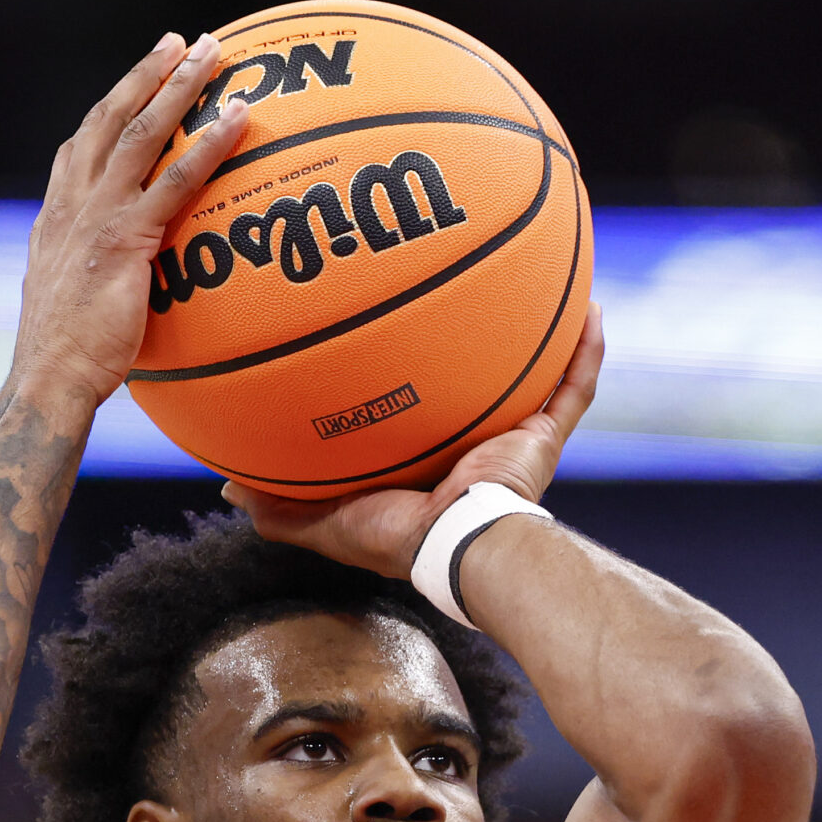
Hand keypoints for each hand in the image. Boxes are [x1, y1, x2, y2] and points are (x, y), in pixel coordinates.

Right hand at [7, 32, 249, 410]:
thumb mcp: (74, 303)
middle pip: (109, 118)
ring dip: (179, 86)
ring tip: (212, 54)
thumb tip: (122, 286)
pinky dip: (208, 143)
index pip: (82, 145)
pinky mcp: (126, 239)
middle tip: (179, 43)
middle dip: (146, 75)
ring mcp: (97, 216)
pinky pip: (175, 180)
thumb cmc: (65, 358)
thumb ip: (96, 278)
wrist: (48, 377)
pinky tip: (239, 119)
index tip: (136, 82)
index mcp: (57, 215)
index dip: (109, 107)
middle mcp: (73, 202)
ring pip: (141, 131)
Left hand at [223, 304, 607, 576]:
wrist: (462, 548)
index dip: (407, 369)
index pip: (416, 404)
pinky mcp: (545, 438)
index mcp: (426, 456)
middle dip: (475, 334)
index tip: (388, 324)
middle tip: (460, 280)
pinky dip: (587, 351)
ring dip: (540, 328)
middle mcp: (473, 439)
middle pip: (476, 376)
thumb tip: (229, 489)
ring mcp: (513, 435)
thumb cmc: (400, 539)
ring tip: (539, 274)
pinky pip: (575, 386)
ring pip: (532, 370)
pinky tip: (593, 306)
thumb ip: (281, 507)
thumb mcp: (327, 520)